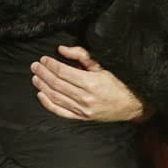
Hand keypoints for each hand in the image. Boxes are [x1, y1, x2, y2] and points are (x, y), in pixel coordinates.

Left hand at [31, 44, 145, 122]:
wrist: (132, 104)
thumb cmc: (118, 82)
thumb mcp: (102, 65)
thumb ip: (81, 56)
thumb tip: (62, 49)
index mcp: (92, 83)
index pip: (64, 72)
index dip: (51, 65)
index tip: (44, 59)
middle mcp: (86, 98)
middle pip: (57, 84)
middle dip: (44, 74)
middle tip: (35, 66)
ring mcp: (83, 110)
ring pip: (57, 97)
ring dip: (43, 86)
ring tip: (35, 77)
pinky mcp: (82, 118)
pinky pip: (61, 112)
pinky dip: (48, 104)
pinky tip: (40, 95)